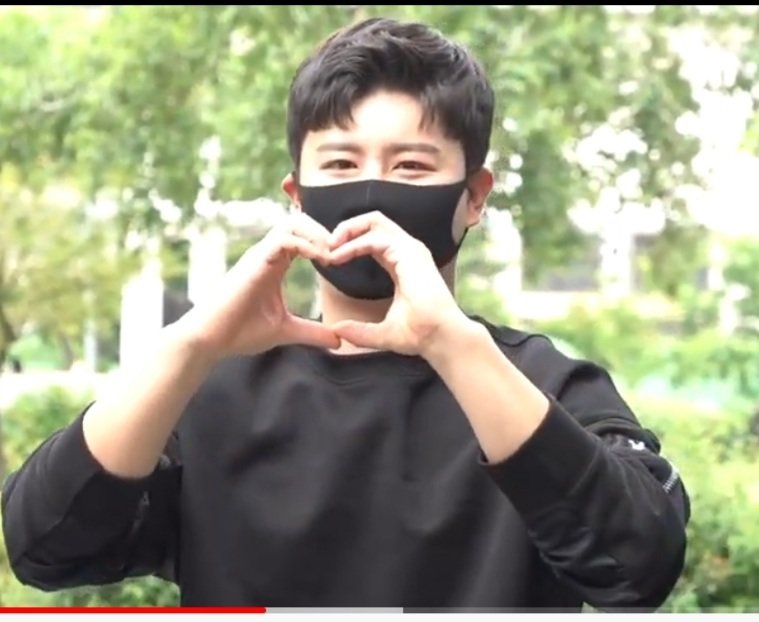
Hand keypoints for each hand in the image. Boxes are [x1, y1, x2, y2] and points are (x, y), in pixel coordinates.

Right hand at [178, 212, 339, 359]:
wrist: (210, 340)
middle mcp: (267, 254)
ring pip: (292, 223)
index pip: (302, 236)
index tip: (343, 260)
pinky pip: (283, 239)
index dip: (325, 242)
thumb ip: (313, 333)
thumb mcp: (286, 331)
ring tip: (334, 254)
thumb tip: (339, 340)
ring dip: (317, 234)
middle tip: (343, 252)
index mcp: (275, 264)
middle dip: (324, 231)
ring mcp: (259, 255)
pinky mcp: (254, 262)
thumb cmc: (240, 332)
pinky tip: (320, 259)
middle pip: (299, 221)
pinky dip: (305, 244)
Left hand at [327, 211, 469, 356]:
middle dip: (346, 228)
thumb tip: (336, 330)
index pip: (373, 238)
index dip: (349, 243)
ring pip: (374, 220)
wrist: (440, 338)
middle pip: (373, 221)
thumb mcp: (381, 333)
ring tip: (328, 247)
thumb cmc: (420, 335)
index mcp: (402, 262)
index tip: (329, 259)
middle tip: (325, 246)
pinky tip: (338, 257)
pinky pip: (375, 238)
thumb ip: (358, 331)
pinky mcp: (410, 254)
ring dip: (347, 230)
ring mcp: (410, 249)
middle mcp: (407, 251)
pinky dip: (353, 244)